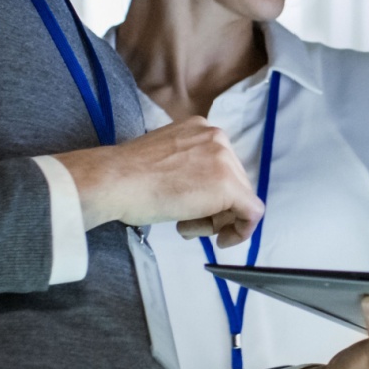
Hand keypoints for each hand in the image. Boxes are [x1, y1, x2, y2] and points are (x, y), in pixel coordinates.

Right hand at [51, 117, 263, 246]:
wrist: (116, 180)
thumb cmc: (127, 176)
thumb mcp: (165, 160)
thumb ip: (188, 168)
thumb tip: (200, 190)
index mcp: (201, 128)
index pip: (221, 167)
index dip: (211, 194)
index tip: (195, 209)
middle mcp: (218, 138)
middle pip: (234, 182)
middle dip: (215, 209)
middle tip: (188, 223)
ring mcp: (226, 160)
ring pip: (240, 199)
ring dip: (217, 220)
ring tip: (186, 226)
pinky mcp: (229, 186)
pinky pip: (252, 213)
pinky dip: (241, 231)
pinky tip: (221, 240)